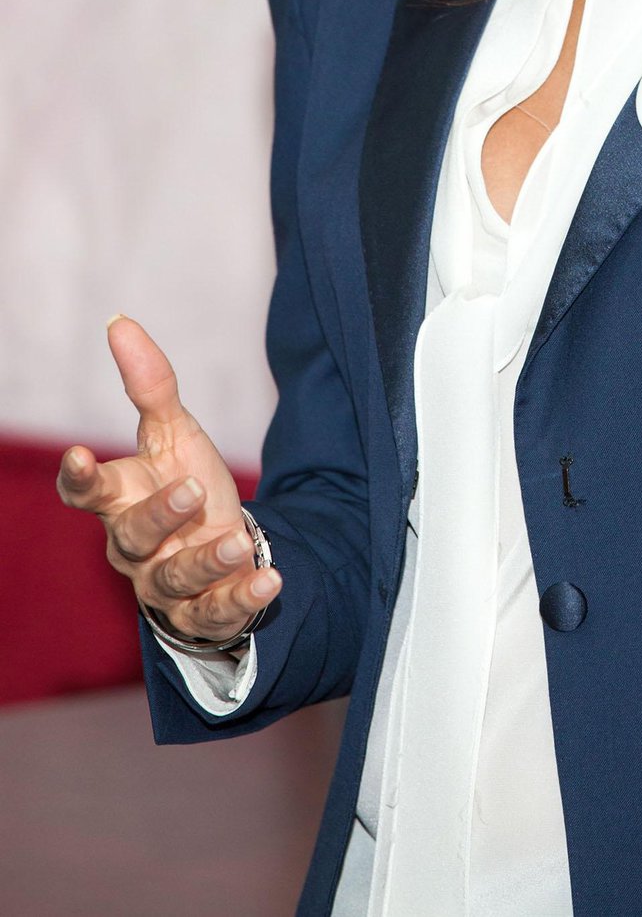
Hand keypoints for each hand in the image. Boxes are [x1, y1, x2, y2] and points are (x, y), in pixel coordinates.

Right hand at [56, 315, 281, 647]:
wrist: (220, 551)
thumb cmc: (184, 484)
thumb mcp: (174, 434)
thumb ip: (148, 385)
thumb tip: (119, 321)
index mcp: (122, 500)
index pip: (88, 493)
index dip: (79, 478)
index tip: (79, 456)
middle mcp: (136, 548)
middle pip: (134, 535)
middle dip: (161, 515)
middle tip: (192, 490)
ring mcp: (167, 586)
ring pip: (177, 578)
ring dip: (208, 559)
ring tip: (237, 541)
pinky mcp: (202, 614)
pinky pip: (218, 613)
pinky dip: (243, 598)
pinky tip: (269, 580)